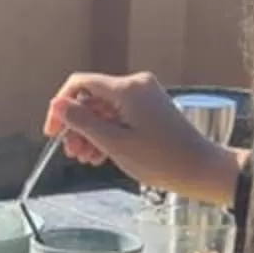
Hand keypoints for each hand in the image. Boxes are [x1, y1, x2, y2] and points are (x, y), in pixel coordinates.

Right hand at [45, 72, 243, 204]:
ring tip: (86, 159)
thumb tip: (57, 105)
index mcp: (127, 89)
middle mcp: (136, 85)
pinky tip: (101, 154)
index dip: (61, 106)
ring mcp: (144, 96)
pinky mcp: (150, 108)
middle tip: (72, 154)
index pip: (80, 84)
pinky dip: (107, 132)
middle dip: (77, 125)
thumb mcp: (115, 144)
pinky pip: (119, 115)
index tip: (52, 132)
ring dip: (91, 132)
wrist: (200, 169)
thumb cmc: (161, 159)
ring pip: (104, 109)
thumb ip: (83, 122)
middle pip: (92, 97)